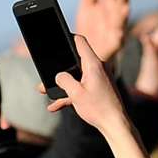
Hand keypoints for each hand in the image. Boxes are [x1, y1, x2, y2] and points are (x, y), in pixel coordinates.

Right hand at [42, 35, 148, 157]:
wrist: (115, 123)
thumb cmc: (98, 107)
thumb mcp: (75, 94)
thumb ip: (64, 81)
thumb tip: (59, 75)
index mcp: (93, 65)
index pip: (80, 42)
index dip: (68, 37)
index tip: (58, 34)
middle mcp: (97, 68)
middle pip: (74, 61)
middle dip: (58, 68)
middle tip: (44, 71)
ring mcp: (98, 78)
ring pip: (75, 76)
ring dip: (60, 84)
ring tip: (43, 91)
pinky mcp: (98, 88)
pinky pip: (79, 88)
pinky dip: (68, 95)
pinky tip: (54, 106)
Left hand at [75, 0, 131, 63]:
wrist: (87, 55)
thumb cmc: (90, 30)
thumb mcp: (87, 7)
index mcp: (108, 6)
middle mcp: (114, 16)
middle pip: (119, 3)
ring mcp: (115, 29)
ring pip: (121, 18)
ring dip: (124, 10)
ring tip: (125, 4)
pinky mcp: (113, 43)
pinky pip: (118, 36)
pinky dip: (120, 29)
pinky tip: (120, 26)